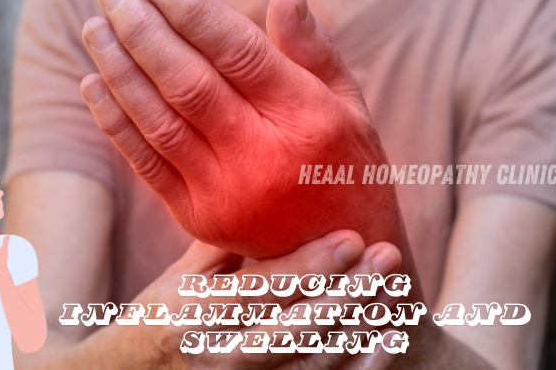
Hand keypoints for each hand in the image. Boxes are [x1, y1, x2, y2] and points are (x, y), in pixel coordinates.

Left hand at [81, 0, 403, 258]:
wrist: (343, 249)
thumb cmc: (346, 164)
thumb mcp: (348, 103)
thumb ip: (314, 49)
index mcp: (306, 118)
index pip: (238, 51)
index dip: (191, 10)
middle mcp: (263, 157)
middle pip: (188, 82)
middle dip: (142, 29)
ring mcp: (226, 192)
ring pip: (159, 120)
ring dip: (119, 68)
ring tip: (95, 28)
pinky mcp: (199, 217)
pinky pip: (147, 163)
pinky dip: (116, 121)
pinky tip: (94, 83)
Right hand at [117, 230, 403, 369]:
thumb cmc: (161, 312)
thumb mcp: (183, 273)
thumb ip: (228, 243)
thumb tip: (277, 202)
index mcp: (193, 311)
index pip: (261, 289)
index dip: (310, 265)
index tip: (353, 237)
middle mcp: (217, 352)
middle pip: (295, 325)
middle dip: (348, 291)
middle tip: (388, 256)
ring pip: (311, 359)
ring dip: (359, 325)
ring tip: (394, 291)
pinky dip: (356, 364)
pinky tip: (386, 338)